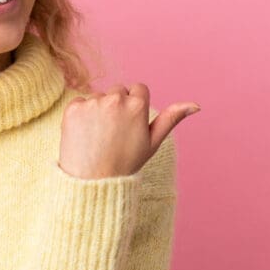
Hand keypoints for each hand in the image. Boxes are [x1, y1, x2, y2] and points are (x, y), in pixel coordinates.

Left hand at [58, 83, 199, 179]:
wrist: (92, 181)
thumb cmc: (125, 164)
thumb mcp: (152, 142)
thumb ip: (171, 119)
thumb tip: (196, 105)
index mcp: (137, 105)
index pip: (138, 88)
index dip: (135, 106)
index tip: (130, 123)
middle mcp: (114, 99)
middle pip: (118, 90)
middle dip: (117, 105)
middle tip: (114, 133)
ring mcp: (92, 103)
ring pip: (98, 96)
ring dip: (98, 110)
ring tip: (99, 136)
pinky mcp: (73, 108)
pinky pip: (80, 102)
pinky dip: (81, 115)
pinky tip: (85, 134)